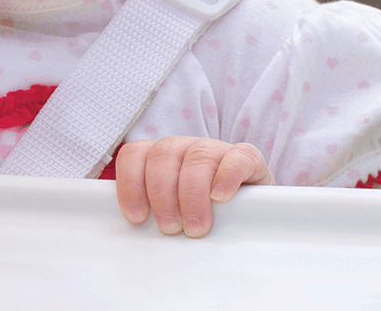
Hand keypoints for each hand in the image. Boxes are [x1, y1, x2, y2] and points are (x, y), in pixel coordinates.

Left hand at [115, 137, 272, 237]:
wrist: (249, 211)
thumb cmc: (201, 214)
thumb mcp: (171, 213)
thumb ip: (153, 213)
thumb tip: (138, 233)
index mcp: (159, 157)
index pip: (134, 154)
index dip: (130, 183)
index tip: (136, 217)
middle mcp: (184, 147)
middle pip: (163, 155)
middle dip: (162, 195)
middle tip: (169, 227)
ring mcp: (215, 149)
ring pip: (198, 157)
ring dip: (192, 194)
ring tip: (194, 226)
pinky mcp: (247, 158)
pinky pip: (238, 156)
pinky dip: (227, 176)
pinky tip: (220, 197)